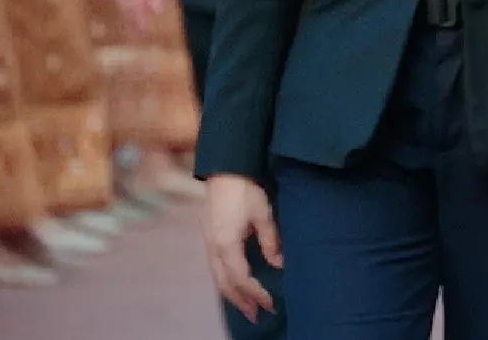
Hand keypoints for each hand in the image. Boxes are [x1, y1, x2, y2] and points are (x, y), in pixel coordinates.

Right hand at [205, 174, 281, 321]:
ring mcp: (208, 244)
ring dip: (232, 294)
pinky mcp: (209, 238)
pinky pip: (215, 268)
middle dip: (241, 302)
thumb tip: (279, 264)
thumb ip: (270, 241)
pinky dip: (225, 281)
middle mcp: (213, 248)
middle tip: (257, 316)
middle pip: (226, 284)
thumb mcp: (263, 215)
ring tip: (246, 306)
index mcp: (226, 244)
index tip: (270, 303)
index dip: (255, 293)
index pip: (241, 278)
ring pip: (218, 278)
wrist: (225, 170)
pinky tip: (235, 285)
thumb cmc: (245, 190)